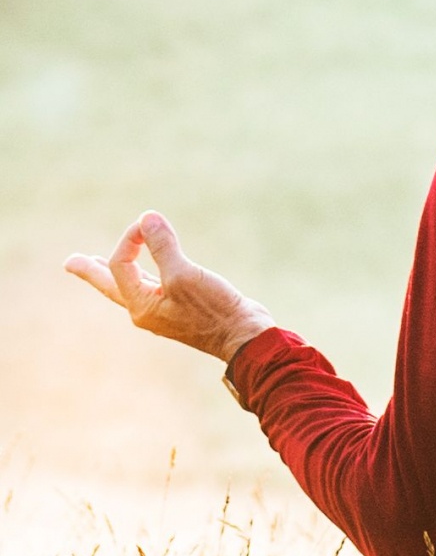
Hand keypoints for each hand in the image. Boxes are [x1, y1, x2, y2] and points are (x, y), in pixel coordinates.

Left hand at [65, 212, 273, 363]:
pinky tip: (145, 271)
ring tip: (97, 264)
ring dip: (115, 272)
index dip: (131, 238)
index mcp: (140, 306)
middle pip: (111, 284)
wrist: (244, 336)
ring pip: (130, 285)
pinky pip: (152, 285)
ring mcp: (164, 310)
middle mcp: (146, 310)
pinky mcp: (182, 306)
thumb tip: (146, 219)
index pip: (120, 263)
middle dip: (91, 271)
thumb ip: (163, 246)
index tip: (150, 222)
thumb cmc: (213, 310)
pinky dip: (142, 273)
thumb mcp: (184, 275)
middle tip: (69, 262)